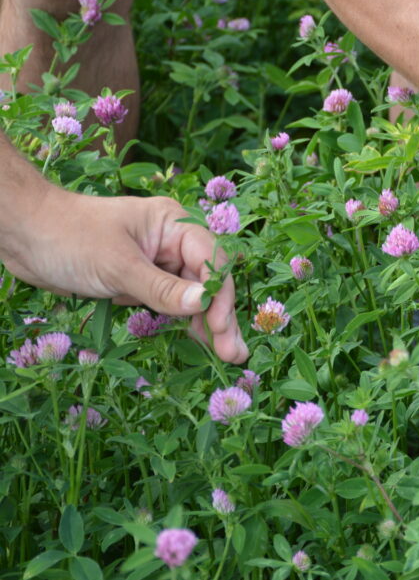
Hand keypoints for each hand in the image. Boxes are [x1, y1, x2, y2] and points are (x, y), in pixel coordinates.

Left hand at [1, 189, 247, 363]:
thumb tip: (202, 306)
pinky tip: (197, 343)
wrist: (22, 234)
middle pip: (207, 282)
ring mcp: (156, 263)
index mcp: (173, 224)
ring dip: (206, 325)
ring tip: (225, 355)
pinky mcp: (138, 282)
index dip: (218, 294)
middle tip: (233, 353)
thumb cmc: (68, 236)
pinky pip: (168, 304)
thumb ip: (161, 288)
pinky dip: (181, 323)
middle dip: (221, 316)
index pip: (211, 260)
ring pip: (190, 297)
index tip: (218, 326)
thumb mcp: (117, 264)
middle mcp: (170, 243)